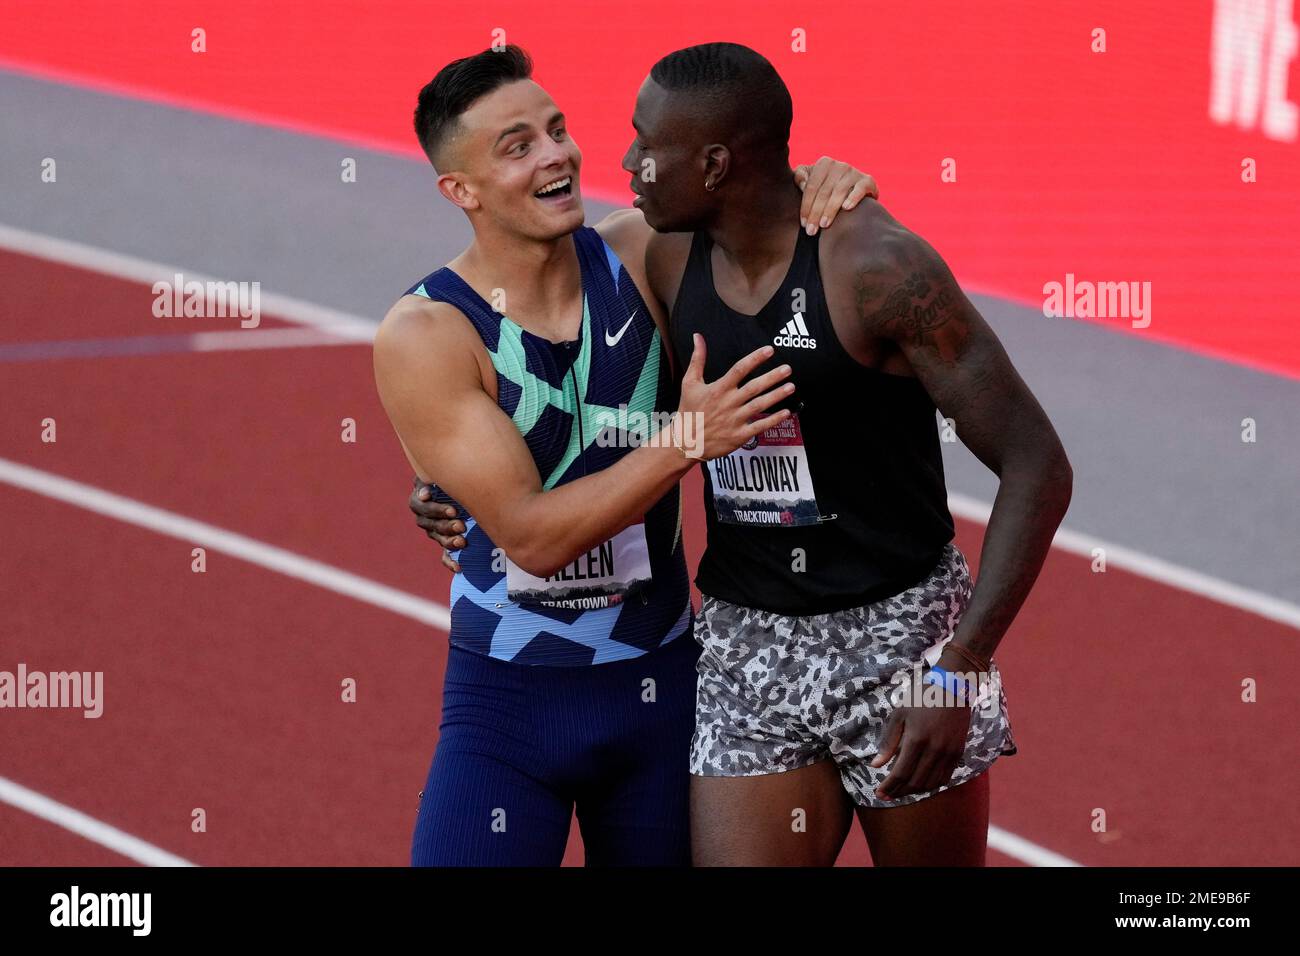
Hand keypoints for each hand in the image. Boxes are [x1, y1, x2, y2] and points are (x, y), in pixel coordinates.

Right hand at [409, 476, 463, 572]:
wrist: (471, 488)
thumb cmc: (458, 474)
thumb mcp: (449, 473)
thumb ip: (442, 474)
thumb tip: (432, 485)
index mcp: (422, 497)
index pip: (421, 504)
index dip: (433, 507)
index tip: (447, 508)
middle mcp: (426, 515)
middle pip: (429, 523)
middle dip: (444, 524)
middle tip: (460, 524)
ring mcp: (435, 530)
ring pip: (437, 538)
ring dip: (449, 541)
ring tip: (463, 541)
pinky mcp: (446, 542)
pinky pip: (445, 556)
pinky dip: (451, 562)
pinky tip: (458, 567)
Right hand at [672, 334, 792, 460]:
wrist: (684, 442)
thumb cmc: (688, 410)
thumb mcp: (689, 383)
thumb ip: (697, 359)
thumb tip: (698, 336)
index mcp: (718, 389)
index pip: (739, 369)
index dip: (755, 359)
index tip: (769, 350)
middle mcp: (728, 403)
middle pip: (754, 387)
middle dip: (772, 377)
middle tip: (788, 369)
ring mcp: (734, 420)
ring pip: (759, 405)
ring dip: (776, 396)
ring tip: (791, 387)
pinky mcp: (739, 436)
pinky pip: (759, 426)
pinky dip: (773, 420)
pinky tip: (785, 412)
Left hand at [793, 156, 878, 234]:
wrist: (854, 189)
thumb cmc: (825, 187)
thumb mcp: (810, 178)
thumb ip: (801, 177)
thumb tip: (802, 184)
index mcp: (824, 163)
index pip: (811, 187)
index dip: (806, 206)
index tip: (803, 223)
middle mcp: (839, 165)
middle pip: (824, 192)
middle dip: (816, 213)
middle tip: (811, 231)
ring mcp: (854, 172)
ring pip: (839, 192)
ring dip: (830, 210)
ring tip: (824, 225)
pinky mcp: (867, 181)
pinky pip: (860, 189)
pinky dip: (853, 197)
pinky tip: (846, 208)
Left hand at [869, 697, 971, 801]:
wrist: (953, 688)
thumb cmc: (921, 698)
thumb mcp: (900, 715)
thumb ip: (888, 742)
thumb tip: (875, 766)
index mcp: (916, 739)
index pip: (900, 773)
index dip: (889, 786)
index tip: (879, 794)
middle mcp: (934, 750)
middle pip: (915, 782)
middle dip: (899, 792)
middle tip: (887, 795)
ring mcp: (948, 753)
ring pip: (931, 783)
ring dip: (915, 791)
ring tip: (902, 791)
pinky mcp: (958, 752)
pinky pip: (945, 777)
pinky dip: (932, 784)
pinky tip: (921, 783)